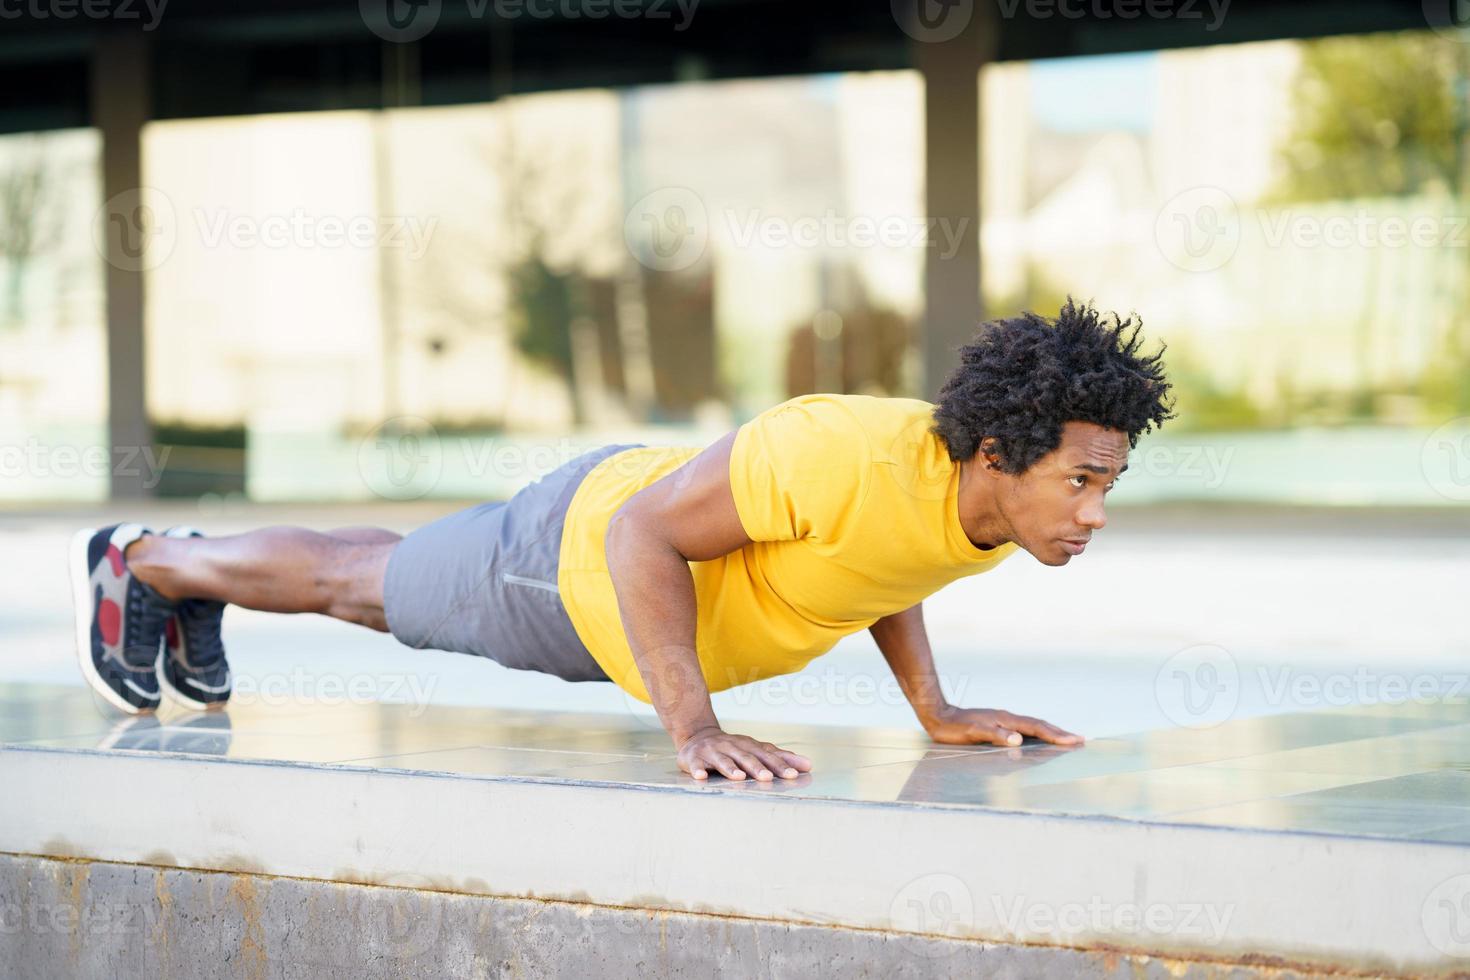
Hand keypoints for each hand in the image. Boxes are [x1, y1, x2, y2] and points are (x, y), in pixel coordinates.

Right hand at [676, 726, 813, 781]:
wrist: (697, 736)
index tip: (793, 774)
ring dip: (730, 768)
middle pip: (746, 757)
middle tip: (768, 778)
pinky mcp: (695, 758)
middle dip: (757, 768)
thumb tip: (809, 764)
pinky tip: (701, 777)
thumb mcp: (756, 750)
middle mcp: (732, 747)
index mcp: (749, 746)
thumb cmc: (733, 748)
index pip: (767, 755)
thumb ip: (780, 758)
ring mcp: (713, 752)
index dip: (780, 765)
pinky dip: (698, 770)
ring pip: (723, 760)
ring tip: (739, 777)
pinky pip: (696, 765)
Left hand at [923, 706, 1083, 746]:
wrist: (938, 716)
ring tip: (1066, 739)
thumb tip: (1019, 740)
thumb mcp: (973, 733)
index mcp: (1006, 720)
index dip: (1056, 736)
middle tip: (1080, 740)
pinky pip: (1024, 729)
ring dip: (1050, 732)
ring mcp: (1003, 720)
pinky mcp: (997, 724)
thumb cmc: (954, 728)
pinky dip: (1036, 734)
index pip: (1037, 728)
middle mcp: (1008, 718)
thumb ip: (996, 735)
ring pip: (1033, 726)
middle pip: (1039, 725)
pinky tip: (1037, 739)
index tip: (1075, 741)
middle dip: (1060, 733)